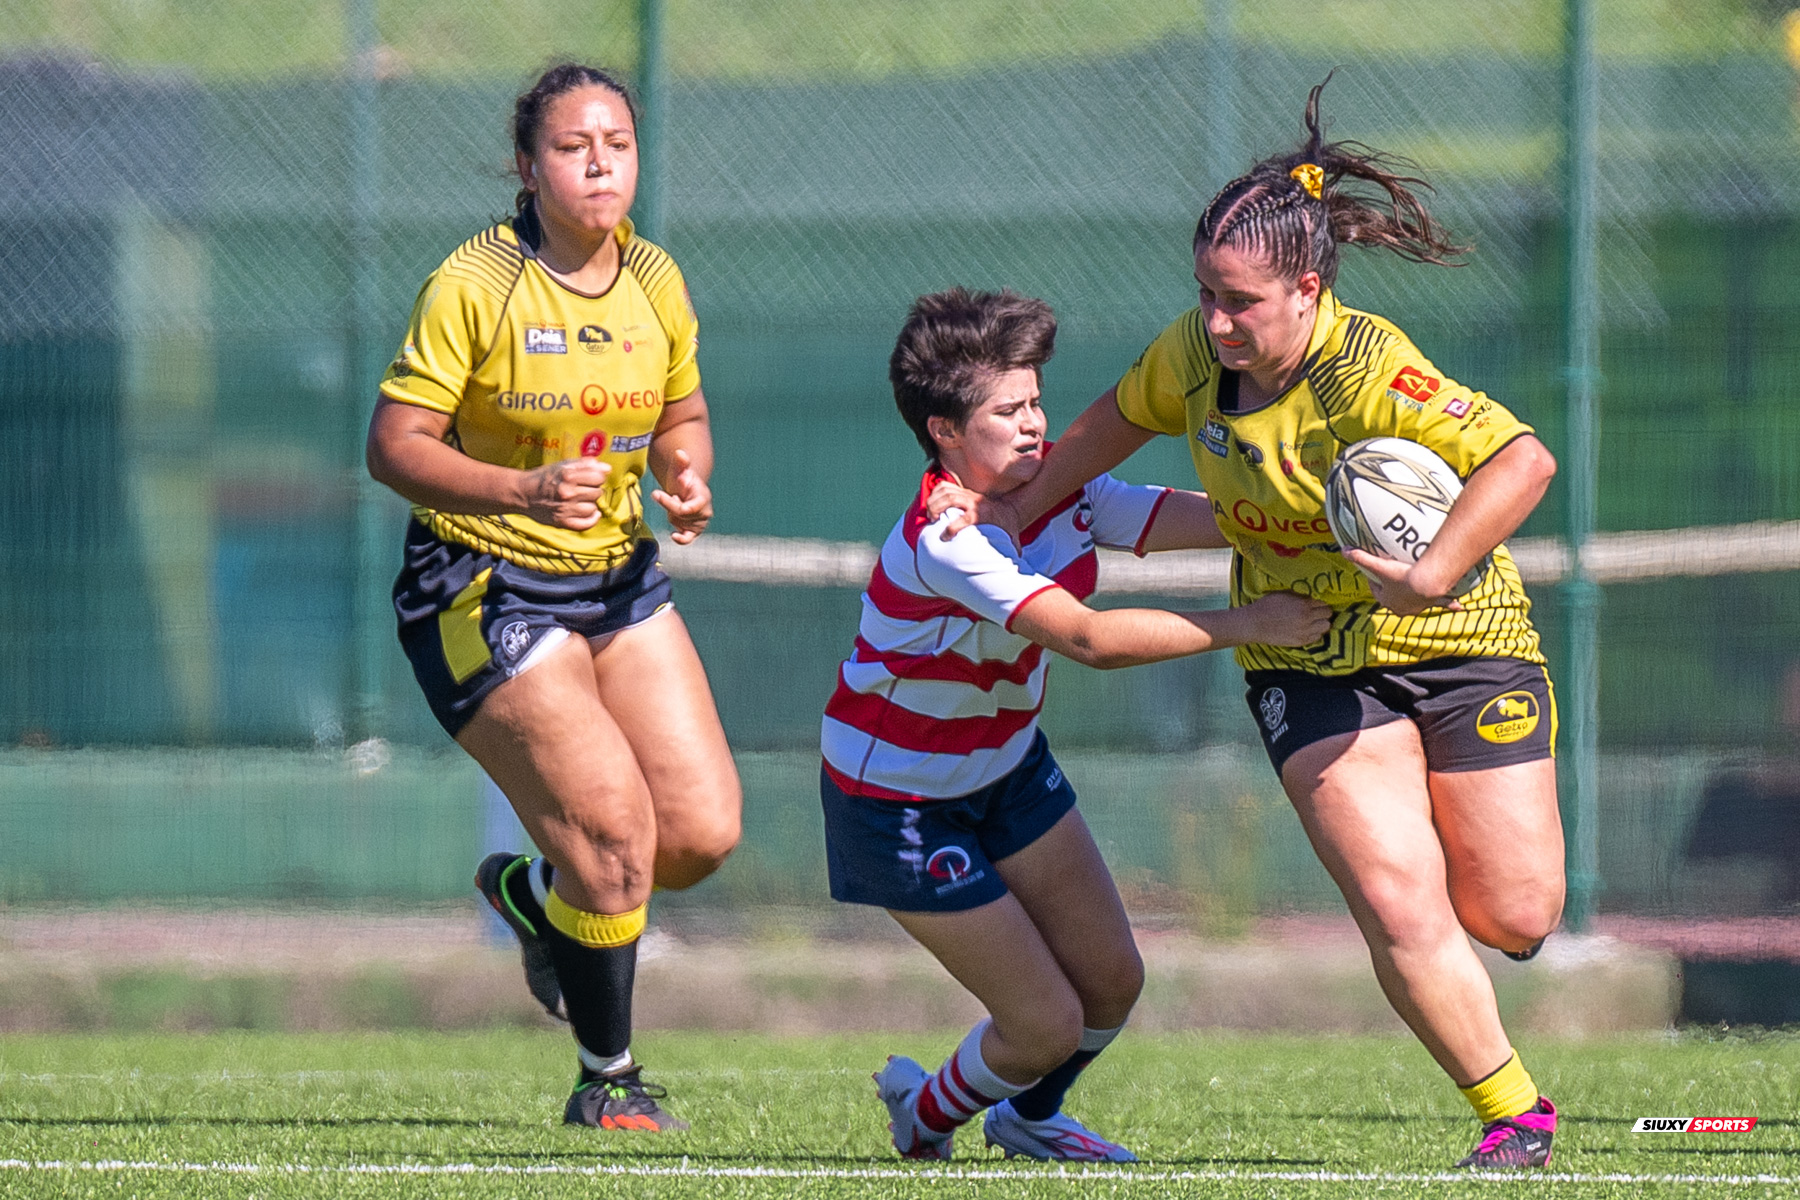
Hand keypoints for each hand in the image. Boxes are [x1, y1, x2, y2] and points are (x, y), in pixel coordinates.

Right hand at [520, 457, 609, 529]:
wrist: (523, 493)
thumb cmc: (545, 477)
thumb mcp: (563, 465)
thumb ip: (586, 465)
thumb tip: (607, 469)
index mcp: (567, 475)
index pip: (599, 477)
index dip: (597, 477)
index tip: (590, 479)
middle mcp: (567, 492)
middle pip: (597, 493)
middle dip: (592, 490)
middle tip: (582, 490)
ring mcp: (565, 509)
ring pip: (593, 508)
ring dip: (589, 504)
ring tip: (579, 500)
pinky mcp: (562, 522)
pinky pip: (586, 524)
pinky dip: (591, 519)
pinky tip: (591, 513)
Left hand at [652, 448, 712, 543]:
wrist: (686, 491)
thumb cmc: (683, 480)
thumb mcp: (680, 470)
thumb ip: (681, 463)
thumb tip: (680, 452)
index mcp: (703, 497)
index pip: (687, 508)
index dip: (670, 503)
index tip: (656, 493)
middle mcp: (704, 511)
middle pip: (681, 516)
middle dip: (670, 507)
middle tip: (669, 496)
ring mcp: (699, 522)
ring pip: (679, 524)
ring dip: (672, 516)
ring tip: (675, 504)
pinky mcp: (693, 530)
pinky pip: (688, 538)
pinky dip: (682, 539)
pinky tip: (673, 535)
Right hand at [925, 480, 1018, 540]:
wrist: (1010, 507)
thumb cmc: (1007, 526)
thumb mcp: (1010, 537)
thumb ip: (1012, 548)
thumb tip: (1014, 562)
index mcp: (982, 514)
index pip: (966, 518)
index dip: (953, 528)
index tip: (945, 537)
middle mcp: (973, 502)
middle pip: (951, 499)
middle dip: (936, 509)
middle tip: (932, 520)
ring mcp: (967, 494)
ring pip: (945, 491)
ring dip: (933, 501)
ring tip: (930, 514)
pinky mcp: (962, 490)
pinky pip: (944, 485)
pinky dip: (935, 492)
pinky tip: (932, 503)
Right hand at [1241, 591, 1334, 646]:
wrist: (1254, 624)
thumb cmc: (1266, 606)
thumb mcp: (1284, 594)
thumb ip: (1300, 596)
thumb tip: (1311, 597)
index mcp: (1304, 604)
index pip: (1324, 603)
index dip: (1319, 604)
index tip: (1315, 605)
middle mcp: (1307, 618)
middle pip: (1328, 615)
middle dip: (1323, 613)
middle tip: (1315, 613)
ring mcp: (1304, 631)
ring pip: (1326, 627)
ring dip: (1321, 623)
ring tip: (1313, 622)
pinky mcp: (1300, 641)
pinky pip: (1317, 638)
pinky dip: (1315, 633)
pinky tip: (1306, 630)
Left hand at [1344, 548, 1463, 614]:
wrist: (1427, 581)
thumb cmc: (1401, 576)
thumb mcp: (1379, 565)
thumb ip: (1360, 557)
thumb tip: (1343, 549)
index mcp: (1388, 601)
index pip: (1377, 592)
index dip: (1375, 581)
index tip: (1376, 572)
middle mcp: (1404, 608)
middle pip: (1397, 597)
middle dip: (1396, 589)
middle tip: (1397, 576)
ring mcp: (1420, 606)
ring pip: (1418, 602)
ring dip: (1419, 597)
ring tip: (1421, 591)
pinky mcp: (1435, 601)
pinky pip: (1444, 604)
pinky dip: (1450, 604)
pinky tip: (1459, 607)